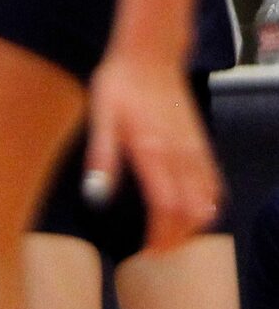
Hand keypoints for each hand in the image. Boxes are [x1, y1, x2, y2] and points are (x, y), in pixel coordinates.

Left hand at [85, 48, 221, 250]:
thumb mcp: (100, 117)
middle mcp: (180, 153)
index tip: (149, 252)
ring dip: (193, 224)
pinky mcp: (201, 142)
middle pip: (190, 209)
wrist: (150, 56)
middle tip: (157, 252)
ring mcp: (195, 148)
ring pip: (207, 198)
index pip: (166, 206)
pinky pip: (213, 180)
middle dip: (177, 236)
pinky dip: (208, 202)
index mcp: (153, 151)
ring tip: (172, 239)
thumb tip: (96, 195)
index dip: (162, 234)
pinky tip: (194, 212)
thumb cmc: (119, 86)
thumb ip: (101, 157)